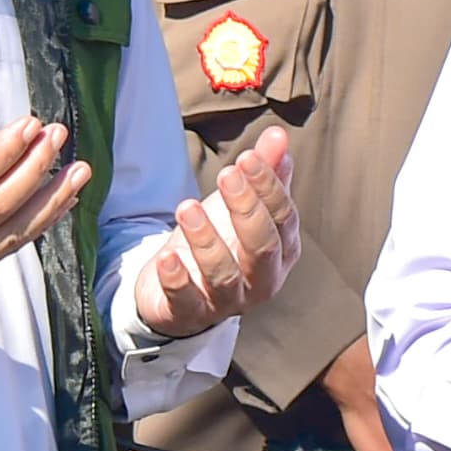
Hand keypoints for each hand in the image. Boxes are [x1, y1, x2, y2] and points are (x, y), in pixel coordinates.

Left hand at [132, 128, 299, 339]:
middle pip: (261, 247)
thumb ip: (264, 174)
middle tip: (225, 175)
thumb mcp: (239, 205)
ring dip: (207, 240)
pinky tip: (166, 257)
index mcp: (282, 251)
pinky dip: (176, 280)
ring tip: (186, 207)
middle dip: (245, 209)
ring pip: (225, 275)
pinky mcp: (190, 314)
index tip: (247, 158)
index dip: (268, 188)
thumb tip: (278, 136)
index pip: (284, 218)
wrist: (182, 291)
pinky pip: (186, 301)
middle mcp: (261, 280)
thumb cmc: (221, 243)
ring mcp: (227, 301)